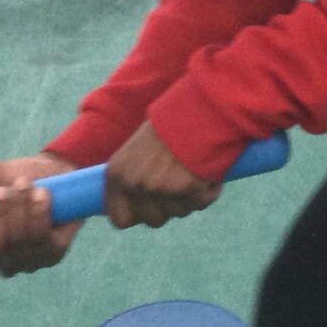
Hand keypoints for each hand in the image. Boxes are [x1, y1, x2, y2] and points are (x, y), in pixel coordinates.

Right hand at [0, 153, 80, 276]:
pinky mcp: (53, 254)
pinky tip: (41, 194)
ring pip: (19, 241)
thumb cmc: (10, 179)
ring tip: (23, 184)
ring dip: (20, 206)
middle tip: (3, 190)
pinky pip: (43, 238)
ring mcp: (28, 261)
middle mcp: (2, 261)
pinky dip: (40, 211)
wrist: (51, 171)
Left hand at [104, 121, 222, 228]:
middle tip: (180, 184)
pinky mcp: (186, 189)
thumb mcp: (139, 150)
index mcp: (116, 174)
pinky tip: (208, 170)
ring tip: (194, 169)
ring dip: (191, 197)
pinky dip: (209, 191)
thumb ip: (135, 177)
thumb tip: (139, 206)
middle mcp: (134, 184)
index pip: (120, 219)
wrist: (198, 107)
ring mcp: (159, 188)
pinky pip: (201, 202)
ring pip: (180, 212)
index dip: (138, 215)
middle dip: (169, 207)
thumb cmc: (172, 124)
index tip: (151, 207)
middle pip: (153, 220)